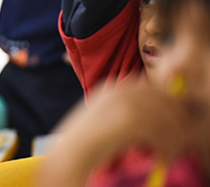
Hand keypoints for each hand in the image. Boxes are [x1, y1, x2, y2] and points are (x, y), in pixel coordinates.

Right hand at [56, 80, 199, 163]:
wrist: (70, 152)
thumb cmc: (86, 140)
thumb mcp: (105, 117)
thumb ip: (126, 110)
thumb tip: (156, 115)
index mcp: (113, 88)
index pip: (152, 89)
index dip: (166, 105)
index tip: (171, 125)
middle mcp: (119, 91)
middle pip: (163, 99)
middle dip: (174, 120)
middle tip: (175, 140)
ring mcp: (124, 104)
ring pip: (166, 117)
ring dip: (173, 137)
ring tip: (169, 152)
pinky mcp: (129, 120)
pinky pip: (161, 132)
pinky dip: (167, 147)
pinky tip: (163, 157)